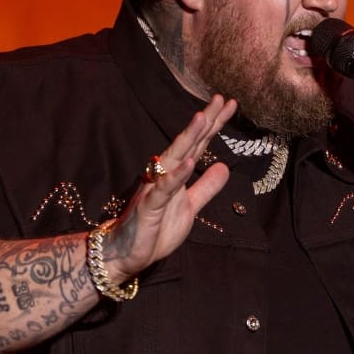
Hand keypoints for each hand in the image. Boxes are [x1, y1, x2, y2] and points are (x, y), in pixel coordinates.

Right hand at [102, 95, 236, 283]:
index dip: (213, 125)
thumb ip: (205, 188)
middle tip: (221, 98)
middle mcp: (164, 175)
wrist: (124, 255)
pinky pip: (163, 189)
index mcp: (175, 174)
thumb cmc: (155, 230)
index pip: (198, 145)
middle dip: (204, 121)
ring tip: (203, 118)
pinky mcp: (148, 207)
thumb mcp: (189, 208)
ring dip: (188, 138)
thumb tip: (224, 166)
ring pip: (173, 158)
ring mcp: (155, 188)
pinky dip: (176, 176)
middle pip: (188, 143)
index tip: (229, 104)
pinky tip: (189, 163)